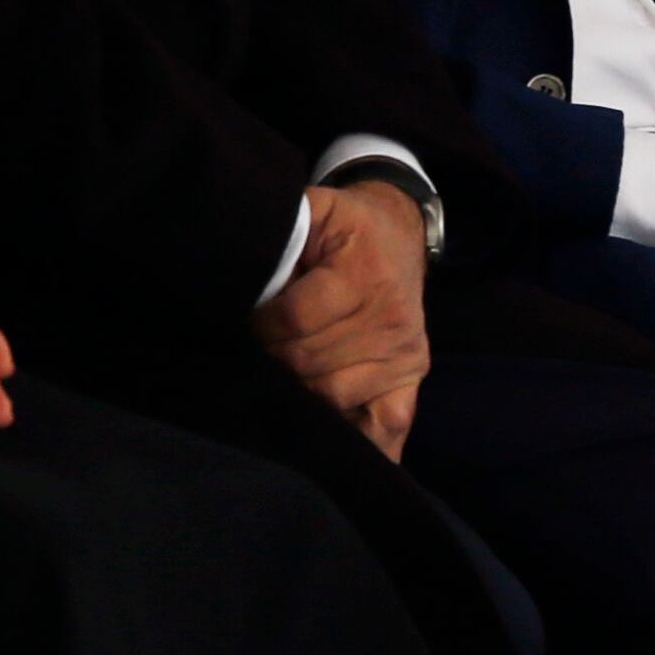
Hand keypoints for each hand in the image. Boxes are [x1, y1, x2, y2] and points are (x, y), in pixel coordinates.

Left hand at [259, 181, 429, 459]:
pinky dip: (362, 440)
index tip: (253, 316)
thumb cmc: (347, 228)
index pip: (293, 323)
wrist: (401, 232)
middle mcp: (391, 319)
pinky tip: (332, 442)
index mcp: (364, 275)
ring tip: (290, 366)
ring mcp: (404, 354)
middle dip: (274, 355)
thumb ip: (282, 232)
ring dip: (300, 386)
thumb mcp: (316, 211)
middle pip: (307, 363)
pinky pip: (389, 425)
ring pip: (330, 396)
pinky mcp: (412, 378)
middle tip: (266, 342)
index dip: (262, 324)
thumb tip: (242, 265)